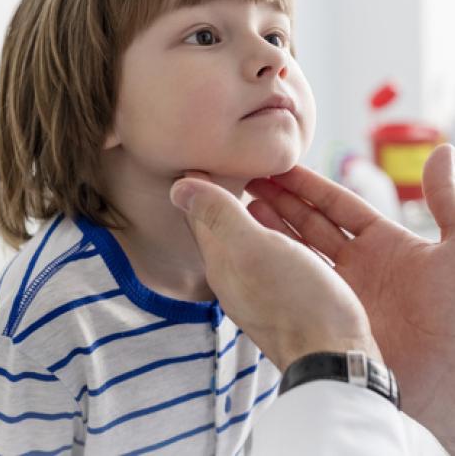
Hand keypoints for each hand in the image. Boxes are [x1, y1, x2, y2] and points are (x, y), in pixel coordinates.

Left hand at [169, 172, 382, 373]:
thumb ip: (217, 215)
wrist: (339, 359)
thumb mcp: (251, 249)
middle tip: (228, 162)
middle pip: (229, 227)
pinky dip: (282, 224)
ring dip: (258, 205)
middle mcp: (243, 276)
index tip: (200, 156)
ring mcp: (271, 286)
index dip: (200, 186)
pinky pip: (284, 246)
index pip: (202, 218)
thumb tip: (178, 186)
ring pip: (258, 235)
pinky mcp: (301, 291)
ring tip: (261, 178)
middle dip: (227, 195)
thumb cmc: (294, 300)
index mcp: (224, 264)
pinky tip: (291, 219)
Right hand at [245, 143, 454, 452]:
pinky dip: (273, 267)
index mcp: (387, 244)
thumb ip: (448, 202)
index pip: (338, 205)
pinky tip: (251, 250)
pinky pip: (296, 287)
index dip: (310, 185)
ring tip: (240, 205)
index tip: (280, 165)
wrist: (448, 381)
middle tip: (249, 179)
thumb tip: (442, 150)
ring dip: (271, 228)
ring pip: (298, 253)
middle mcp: (361, 266)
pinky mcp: (330, 321)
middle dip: (281, 200)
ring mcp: (343, 295)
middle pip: (311, 224)